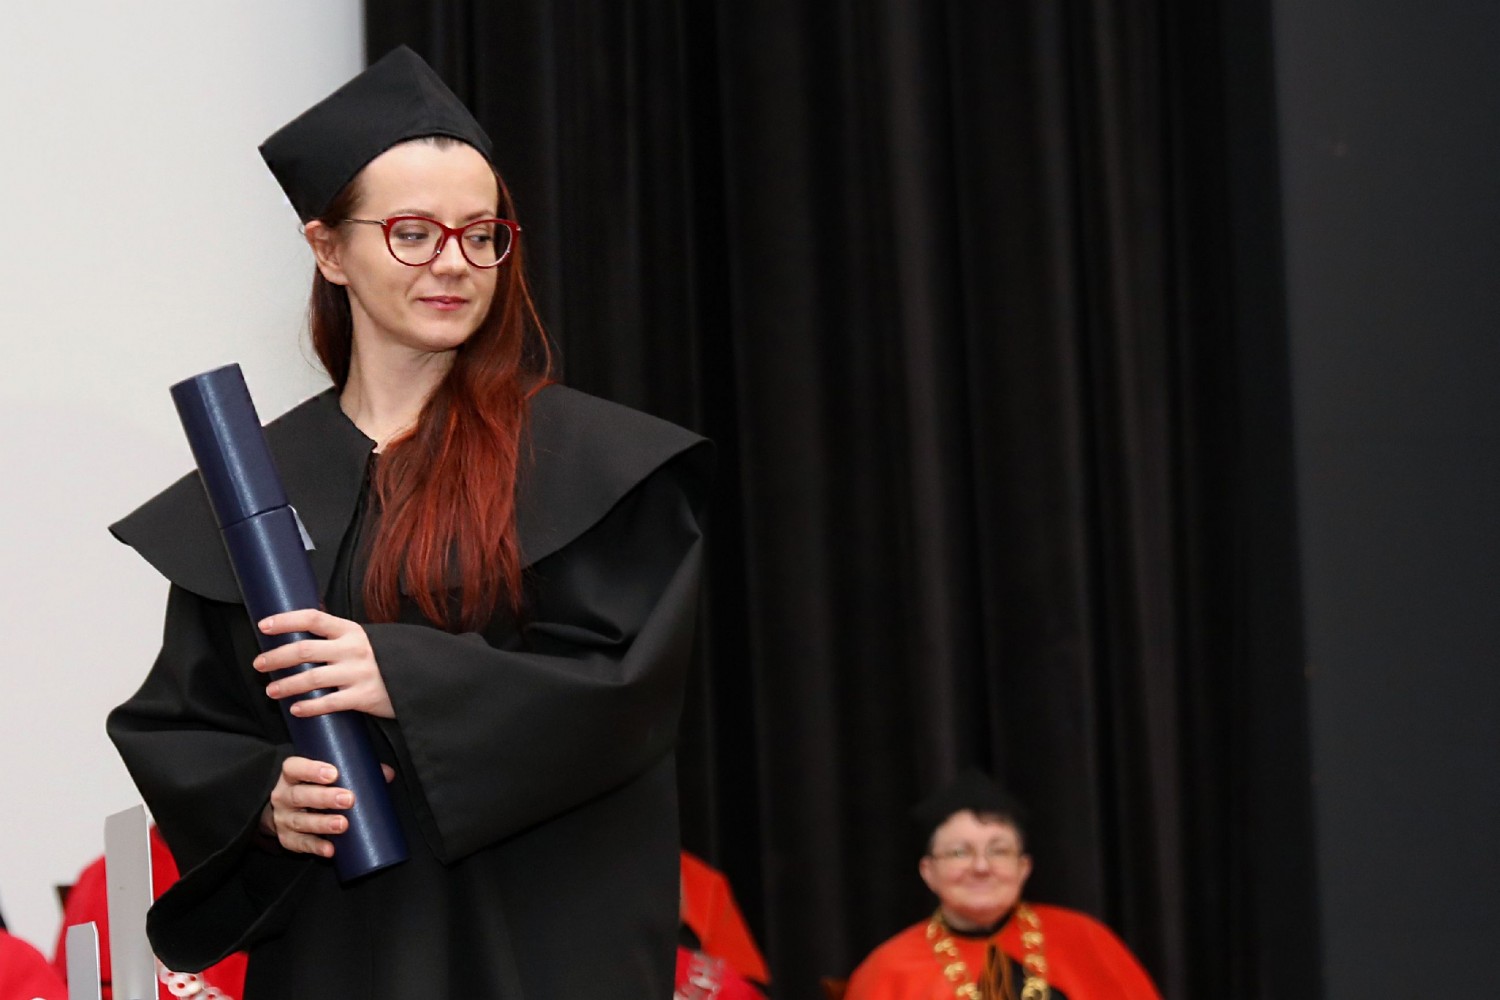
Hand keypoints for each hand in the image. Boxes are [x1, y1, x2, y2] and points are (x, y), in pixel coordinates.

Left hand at [253, 609, 394, 718]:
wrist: (419, 679)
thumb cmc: (386, 660)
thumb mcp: (366, 639)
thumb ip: (338, 635)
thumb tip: (303, 626)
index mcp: (352, 631)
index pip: (313, 618)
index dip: (286, 621)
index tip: (263, 625)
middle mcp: (354, 649)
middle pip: (305, 650)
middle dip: (276, 657)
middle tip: (259, 664)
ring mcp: (359, 673)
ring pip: (312, 678)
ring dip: (286, 685)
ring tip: (271, 690)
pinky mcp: (364, 697)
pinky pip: (329, 703)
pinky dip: (309, 707)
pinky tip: (296, 709)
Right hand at [260, 756, 396, 856]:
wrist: (287, 810)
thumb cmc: (314, 786)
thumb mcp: (327, 775)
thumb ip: (356, 771)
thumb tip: (387, 774)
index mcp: (291, 775)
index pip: (294, 768)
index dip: (311, 770)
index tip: (334, 773)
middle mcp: (283, 796)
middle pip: (300, 795)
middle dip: (324, 798)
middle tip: (348, 799)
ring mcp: (283, 819)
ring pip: (300, 821)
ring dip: (322, 824)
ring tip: (343, 824)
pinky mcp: (287, 839)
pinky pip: (300, 844)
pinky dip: (316, 847)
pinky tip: (330, 849)